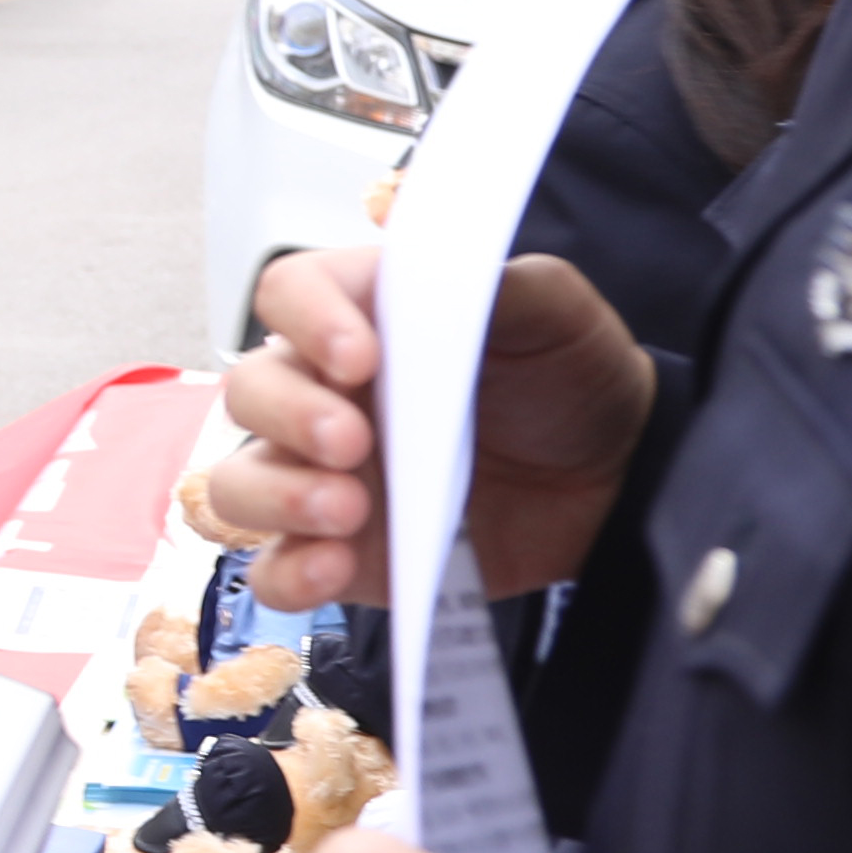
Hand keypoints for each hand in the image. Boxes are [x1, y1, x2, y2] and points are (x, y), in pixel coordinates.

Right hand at [215, 245, 658, 611]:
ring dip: (277, 496)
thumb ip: (499, 282)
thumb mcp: (554, 310)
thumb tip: (442, 278)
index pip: (288, 292)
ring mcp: (325, 478)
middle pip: (249, 390)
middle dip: (289, 415)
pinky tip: (334, 567)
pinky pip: (275, 571)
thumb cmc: (571, 378)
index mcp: (364, 318)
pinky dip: (289, 573)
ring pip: (238, 482)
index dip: (305, 319)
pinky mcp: (344, 555)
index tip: (359, 357)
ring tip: (349, 512)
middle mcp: (326, 394)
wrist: (613, 478)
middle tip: (355, 443)